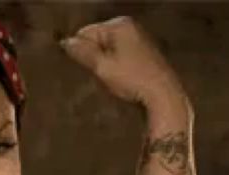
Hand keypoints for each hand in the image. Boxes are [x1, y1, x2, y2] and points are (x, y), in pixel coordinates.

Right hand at [60, 16, 186, 114]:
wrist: (163, 95)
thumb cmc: (131, 78)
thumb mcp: (102, 66)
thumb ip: (82, 52)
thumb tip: (65, 41)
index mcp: (119, 24)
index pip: (85, 32)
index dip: (81, 51)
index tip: (89, 69)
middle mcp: (131, 27)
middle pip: (98, 40)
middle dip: (94, 57)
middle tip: (100, 75)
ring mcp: (140, 40)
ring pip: (109, 50)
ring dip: (105, 64)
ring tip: (113, 79)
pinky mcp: (145, 54)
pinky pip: (121, 57)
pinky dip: (117, 67)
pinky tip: (122, 80)